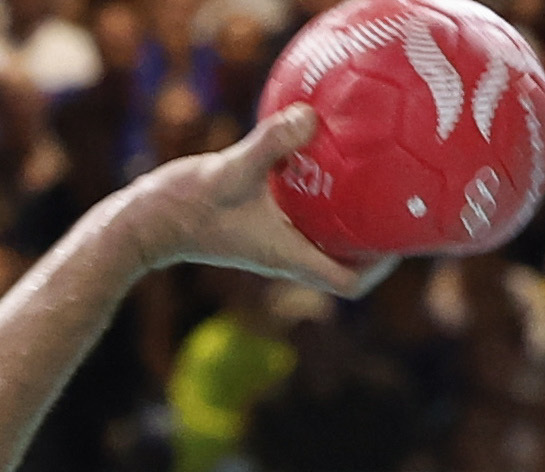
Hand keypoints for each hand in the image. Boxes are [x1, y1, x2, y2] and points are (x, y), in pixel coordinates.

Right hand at [118, 106, 393, 296]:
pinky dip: (321, 200)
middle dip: (374, 240)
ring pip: (325, 241)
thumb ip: (272, 143)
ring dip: (350, 220)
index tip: (398, 240)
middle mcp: (285, 254)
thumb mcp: (232, 170)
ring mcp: (271, 242)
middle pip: (345, 262)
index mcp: (288, 255)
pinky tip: (322, 160)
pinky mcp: (258, 226)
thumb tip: (311, 116)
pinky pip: (304, 220)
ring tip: (372, 181)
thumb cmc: (185, 206)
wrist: (146, 222)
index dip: (379, 268)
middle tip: (397, 204)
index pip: (346, 283)